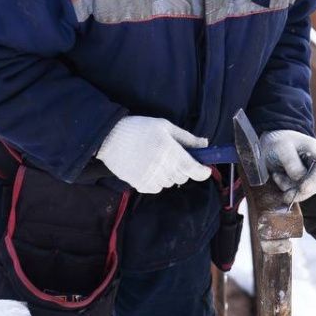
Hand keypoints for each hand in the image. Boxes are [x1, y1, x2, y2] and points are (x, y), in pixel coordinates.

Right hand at [95, 116, 210, 192]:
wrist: (109, 137)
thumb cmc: (139, 128)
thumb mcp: (165, 126)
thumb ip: (187, 138)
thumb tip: (205, 144)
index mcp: (170, 151)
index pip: (193, 169)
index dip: (203, 172)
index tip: (205, 170)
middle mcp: (162, 167)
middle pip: (183, 177)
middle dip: (182, 168)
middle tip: (173, 156)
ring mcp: (150, 177)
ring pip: (170, 183)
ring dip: (168, 174)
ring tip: (157, 160)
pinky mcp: (140, 184)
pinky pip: (156, 188)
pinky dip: (156, 181)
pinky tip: (148, 167)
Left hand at [258, 130, 315, 202]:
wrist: (272, 139)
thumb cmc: (278, 140)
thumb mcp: (281, 147)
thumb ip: (291, 162)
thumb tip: (299, 179)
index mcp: (315, 151)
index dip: (314, 180)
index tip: (302, 188)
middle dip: (300, 191)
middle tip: (285, 195)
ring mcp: (310, 174)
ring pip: (307, 190)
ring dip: (289, 188)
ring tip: (276, 175)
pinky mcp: (302, 181)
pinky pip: (298, 191)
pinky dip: (286, 188)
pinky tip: (277, 177)